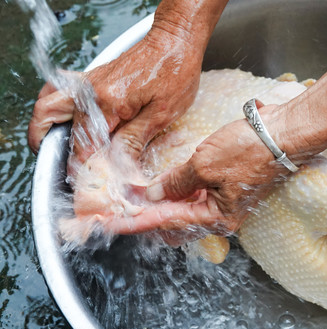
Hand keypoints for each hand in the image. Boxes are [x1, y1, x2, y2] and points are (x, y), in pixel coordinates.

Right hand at [29, 26, 203, 167]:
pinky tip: (63, 117)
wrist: (175, 42)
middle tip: (64, 166)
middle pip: (57, 123)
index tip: (90, 180)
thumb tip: (119, 166)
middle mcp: (90, 90)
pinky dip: (54, 104)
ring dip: (44, 125)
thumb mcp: (161, 114)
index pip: (85, 144)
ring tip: (51, 145)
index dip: (85, 166)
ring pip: (49, 102)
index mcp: (107, 103)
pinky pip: (60, 88)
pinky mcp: (93, 76)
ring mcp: (88, 81)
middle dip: (56, 148)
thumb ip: (135, 140)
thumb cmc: (174, 74)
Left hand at [105, 104, 298, 235]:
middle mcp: (221, 215)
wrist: (284, 133)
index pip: (167, 222)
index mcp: (217, 218)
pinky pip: (197, 195)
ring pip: (185, 209)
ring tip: (135, 196)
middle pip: (176, 221)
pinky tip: (163, 185)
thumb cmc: (250, 150)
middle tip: (121, 207)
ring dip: (162, 202)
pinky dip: (178, 191)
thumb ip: (176, 182)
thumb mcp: (204, 165)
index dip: (137, 221)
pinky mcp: (228, 187)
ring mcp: (225, 201)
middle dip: (148, 214)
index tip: (112, 223)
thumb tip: (154, 194)